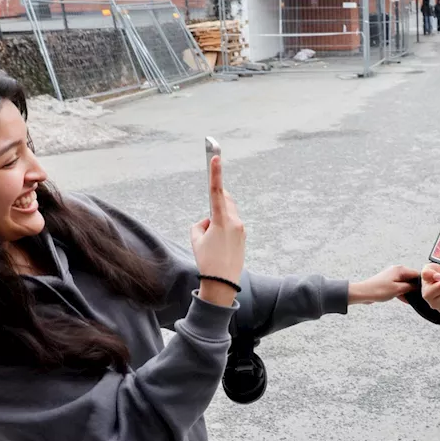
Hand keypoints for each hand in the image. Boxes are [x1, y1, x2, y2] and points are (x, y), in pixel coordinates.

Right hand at [191, 155, 245, 305]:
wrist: (223, 282)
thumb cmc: (207, 260)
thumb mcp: (195, 239)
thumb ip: (200, 224)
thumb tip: (209, 221)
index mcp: (222, 220)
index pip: (216, 191)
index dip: (215, 173)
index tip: (216, 157)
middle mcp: (235, 221)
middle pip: (224, 200)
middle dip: (215, 202)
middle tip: (206, 221)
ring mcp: (241, 229)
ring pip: (228, 213)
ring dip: (218, 218)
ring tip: (211, 240)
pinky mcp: (243, 236)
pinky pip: (231, 225)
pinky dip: (223, 228)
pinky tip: (218, 245)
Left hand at [348, 265, 420, 304]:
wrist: (363, 293)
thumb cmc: (378, 290)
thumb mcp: (398, 290)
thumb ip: (410, 287)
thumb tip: (418, 287)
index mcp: (400, 270)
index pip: (417, 274)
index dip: (422, 282)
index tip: (425, 290)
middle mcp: (397, 270)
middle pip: (411, 278)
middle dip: (414, 287)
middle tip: (419, 297)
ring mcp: (392, 276)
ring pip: (405, 283)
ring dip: (408, 291)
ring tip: (411, 300)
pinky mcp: (388, 282)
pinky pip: (399, 286)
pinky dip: (402, 292)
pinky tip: (405, 300)